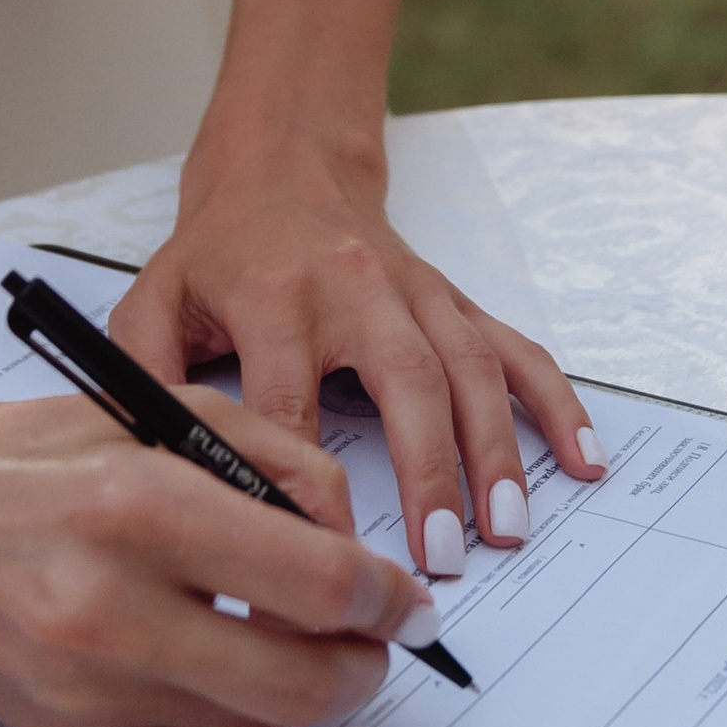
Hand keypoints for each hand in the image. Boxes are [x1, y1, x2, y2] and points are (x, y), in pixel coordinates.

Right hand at [0, 364, 442, 726]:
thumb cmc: (17, 458)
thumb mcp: (151, 412)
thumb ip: (272, 459)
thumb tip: (351, 537)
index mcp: (139, 508)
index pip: (315, 583)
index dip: (385, 599)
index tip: (405, 600)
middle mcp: (111, 611)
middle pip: (301, 685)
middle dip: (362, 670)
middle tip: (375, 645)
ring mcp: (86, 690)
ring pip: (249, 721)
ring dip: (289, 686)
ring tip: (282, 633)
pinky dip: (199, 693)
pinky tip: (169, 642)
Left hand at [110, 138, 605, 580]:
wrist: (282, 169)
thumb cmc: (217, 253)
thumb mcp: (153, 301)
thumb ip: (141, 380)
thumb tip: (147, 469)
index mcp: (275, 296)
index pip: (290, 402)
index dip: (303, 483)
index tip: (317, 555)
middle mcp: (356, 289)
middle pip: (405, 382)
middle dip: (429, 472)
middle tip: (441, 556)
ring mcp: (416, 292)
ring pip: (470, 368)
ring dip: (498, 450)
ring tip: (510, 528)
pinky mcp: (454, 298)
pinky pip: (515, 348)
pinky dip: (555, 402)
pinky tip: (584, 457)